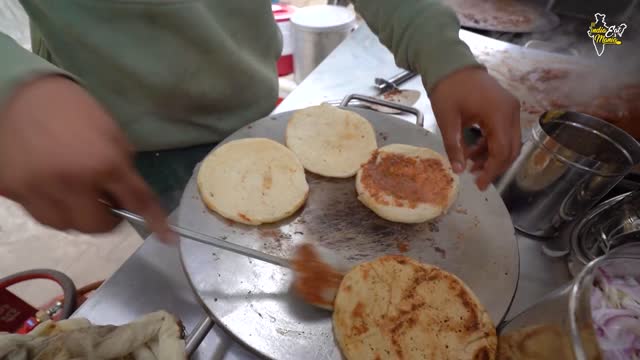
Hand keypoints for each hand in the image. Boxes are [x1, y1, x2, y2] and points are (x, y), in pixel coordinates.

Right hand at [0, 75, 172, 240]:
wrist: (23, 93)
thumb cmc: (75, 110)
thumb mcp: (112, 135)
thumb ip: (123, 170)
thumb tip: (128, 198)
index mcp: (103, 164)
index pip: (136, 202)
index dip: (154, 221)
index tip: (167, 237)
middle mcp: (72, 183)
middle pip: (96, 227)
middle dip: (106, 218)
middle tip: (105, 201)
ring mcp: (38, 191)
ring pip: (66, 226)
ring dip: (77, 215)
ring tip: (76, 193)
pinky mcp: (13, 192)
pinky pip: (40, 214)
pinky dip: (52, 207)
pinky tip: (52, 186)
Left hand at [429, 66, 520, 189]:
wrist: (451, 63)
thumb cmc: (448, 89)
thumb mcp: (447, 120)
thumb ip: (454, 146)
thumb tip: (458, 171)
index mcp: (499, 113)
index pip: (502, 151)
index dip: (492, 170)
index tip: (479, 184)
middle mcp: (511, 111)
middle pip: (511, 149)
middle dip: (495, 166)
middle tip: (476, 178)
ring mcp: (510, 108)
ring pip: (509, 142)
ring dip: (493, 156)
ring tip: (471, 164)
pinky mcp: (505, 107)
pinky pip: (504, 132)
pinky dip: (492, 144)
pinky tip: (474, 151)